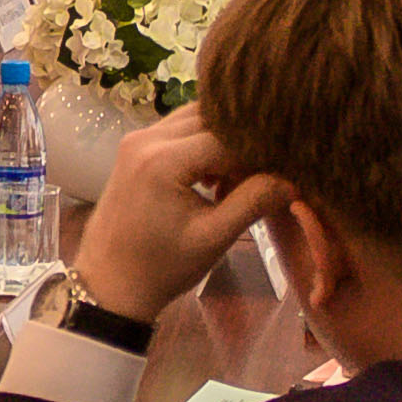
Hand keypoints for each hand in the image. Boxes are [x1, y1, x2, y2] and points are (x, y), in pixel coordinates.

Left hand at [71, 107, 300, 323]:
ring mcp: (136, 139)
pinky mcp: (134, 148)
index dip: (258, 153)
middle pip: (210, 118)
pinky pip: (178, 131)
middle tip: (260, 176)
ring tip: (236, 180)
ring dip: (221, 142)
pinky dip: (201, 145)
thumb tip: (293, 180)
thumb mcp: (213, 238)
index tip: (281, 172)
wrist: (109, 283)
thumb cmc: (161, 267)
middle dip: (240, 143)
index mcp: (162, 159)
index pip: (226, 138)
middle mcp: (146, 138)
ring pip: (194, 119)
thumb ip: (253, 202)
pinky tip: (212, 179)